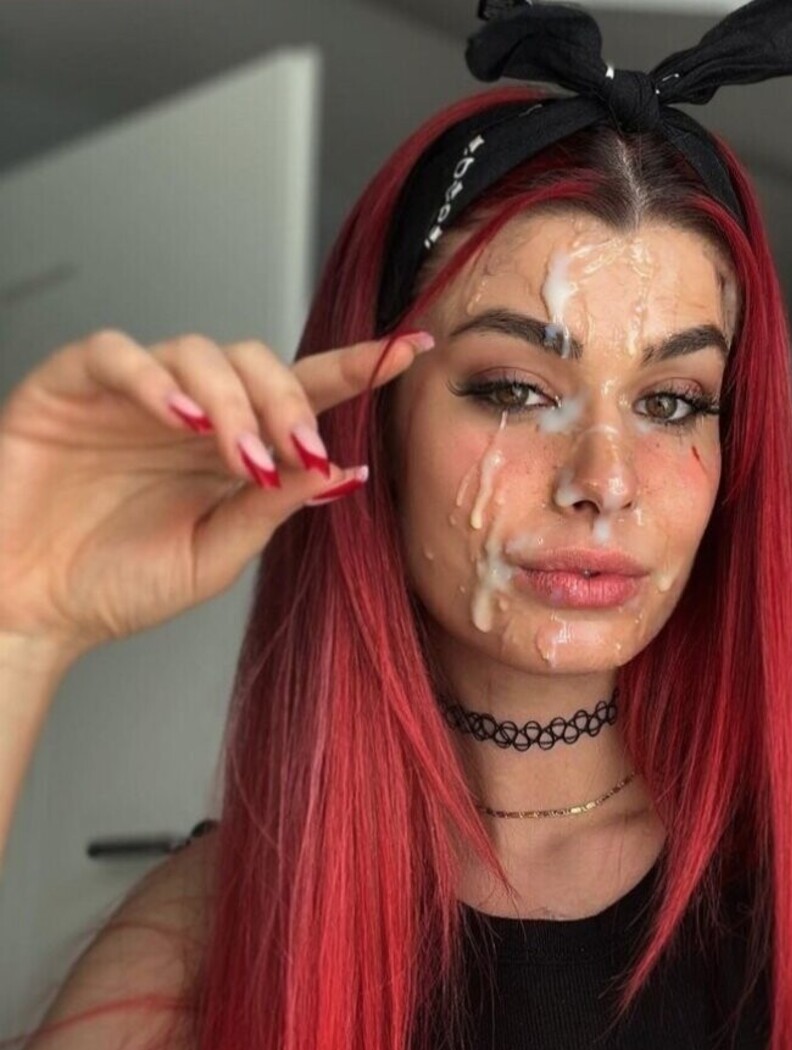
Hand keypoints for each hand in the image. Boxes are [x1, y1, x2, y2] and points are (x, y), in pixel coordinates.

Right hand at [0, 329, 428, 660]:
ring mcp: (133, 395)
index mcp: (230, 449)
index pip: (300, 394)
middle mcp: (189, 413)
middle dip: (288, 400)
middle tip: (297, 449)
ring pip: (197, 351)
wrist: (33, 610)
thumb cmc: (120, 586)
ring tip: (241, 454)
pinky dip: (154, 378)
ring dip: (232, 398)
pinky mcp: (71, 386)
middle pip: (257, 362)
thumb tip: (347, 471)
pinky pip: (117, 354)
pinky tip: (180, 417)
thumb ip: (276, 507)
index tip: (408, 351)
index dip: (354, 369)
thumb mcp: (216, 554)